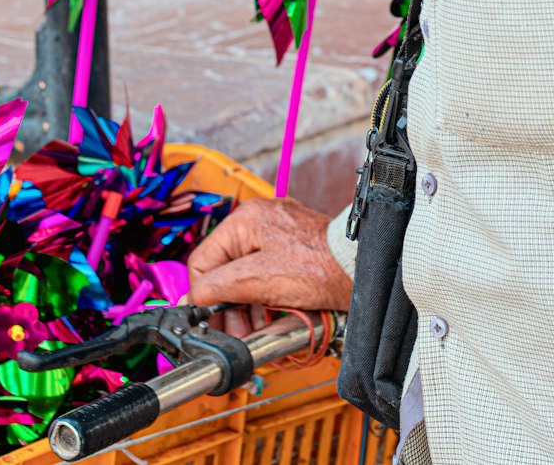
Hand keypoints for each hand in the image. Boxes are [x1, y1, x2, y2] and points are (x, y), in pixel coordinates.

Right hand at [188, 197, 352, 317]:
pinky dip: (265, 297)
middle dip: (228, 305)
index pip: (204, 260)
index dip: (203, 295)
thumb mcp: (259, 280)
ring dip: (246, 305)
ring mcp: (278, 234)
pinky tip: (270, 317)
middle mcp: (259, 222)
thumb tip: (192, 297)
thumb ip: (219, 286)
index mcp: (245, 221)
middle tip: (234, 332)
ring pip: (246, 274)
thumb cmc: (318, 268)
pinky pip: (267, 274)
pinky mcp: (293, 248)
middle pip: (226, 269)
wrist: (360, 270)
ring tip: (254, 330)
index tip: (208, 321)